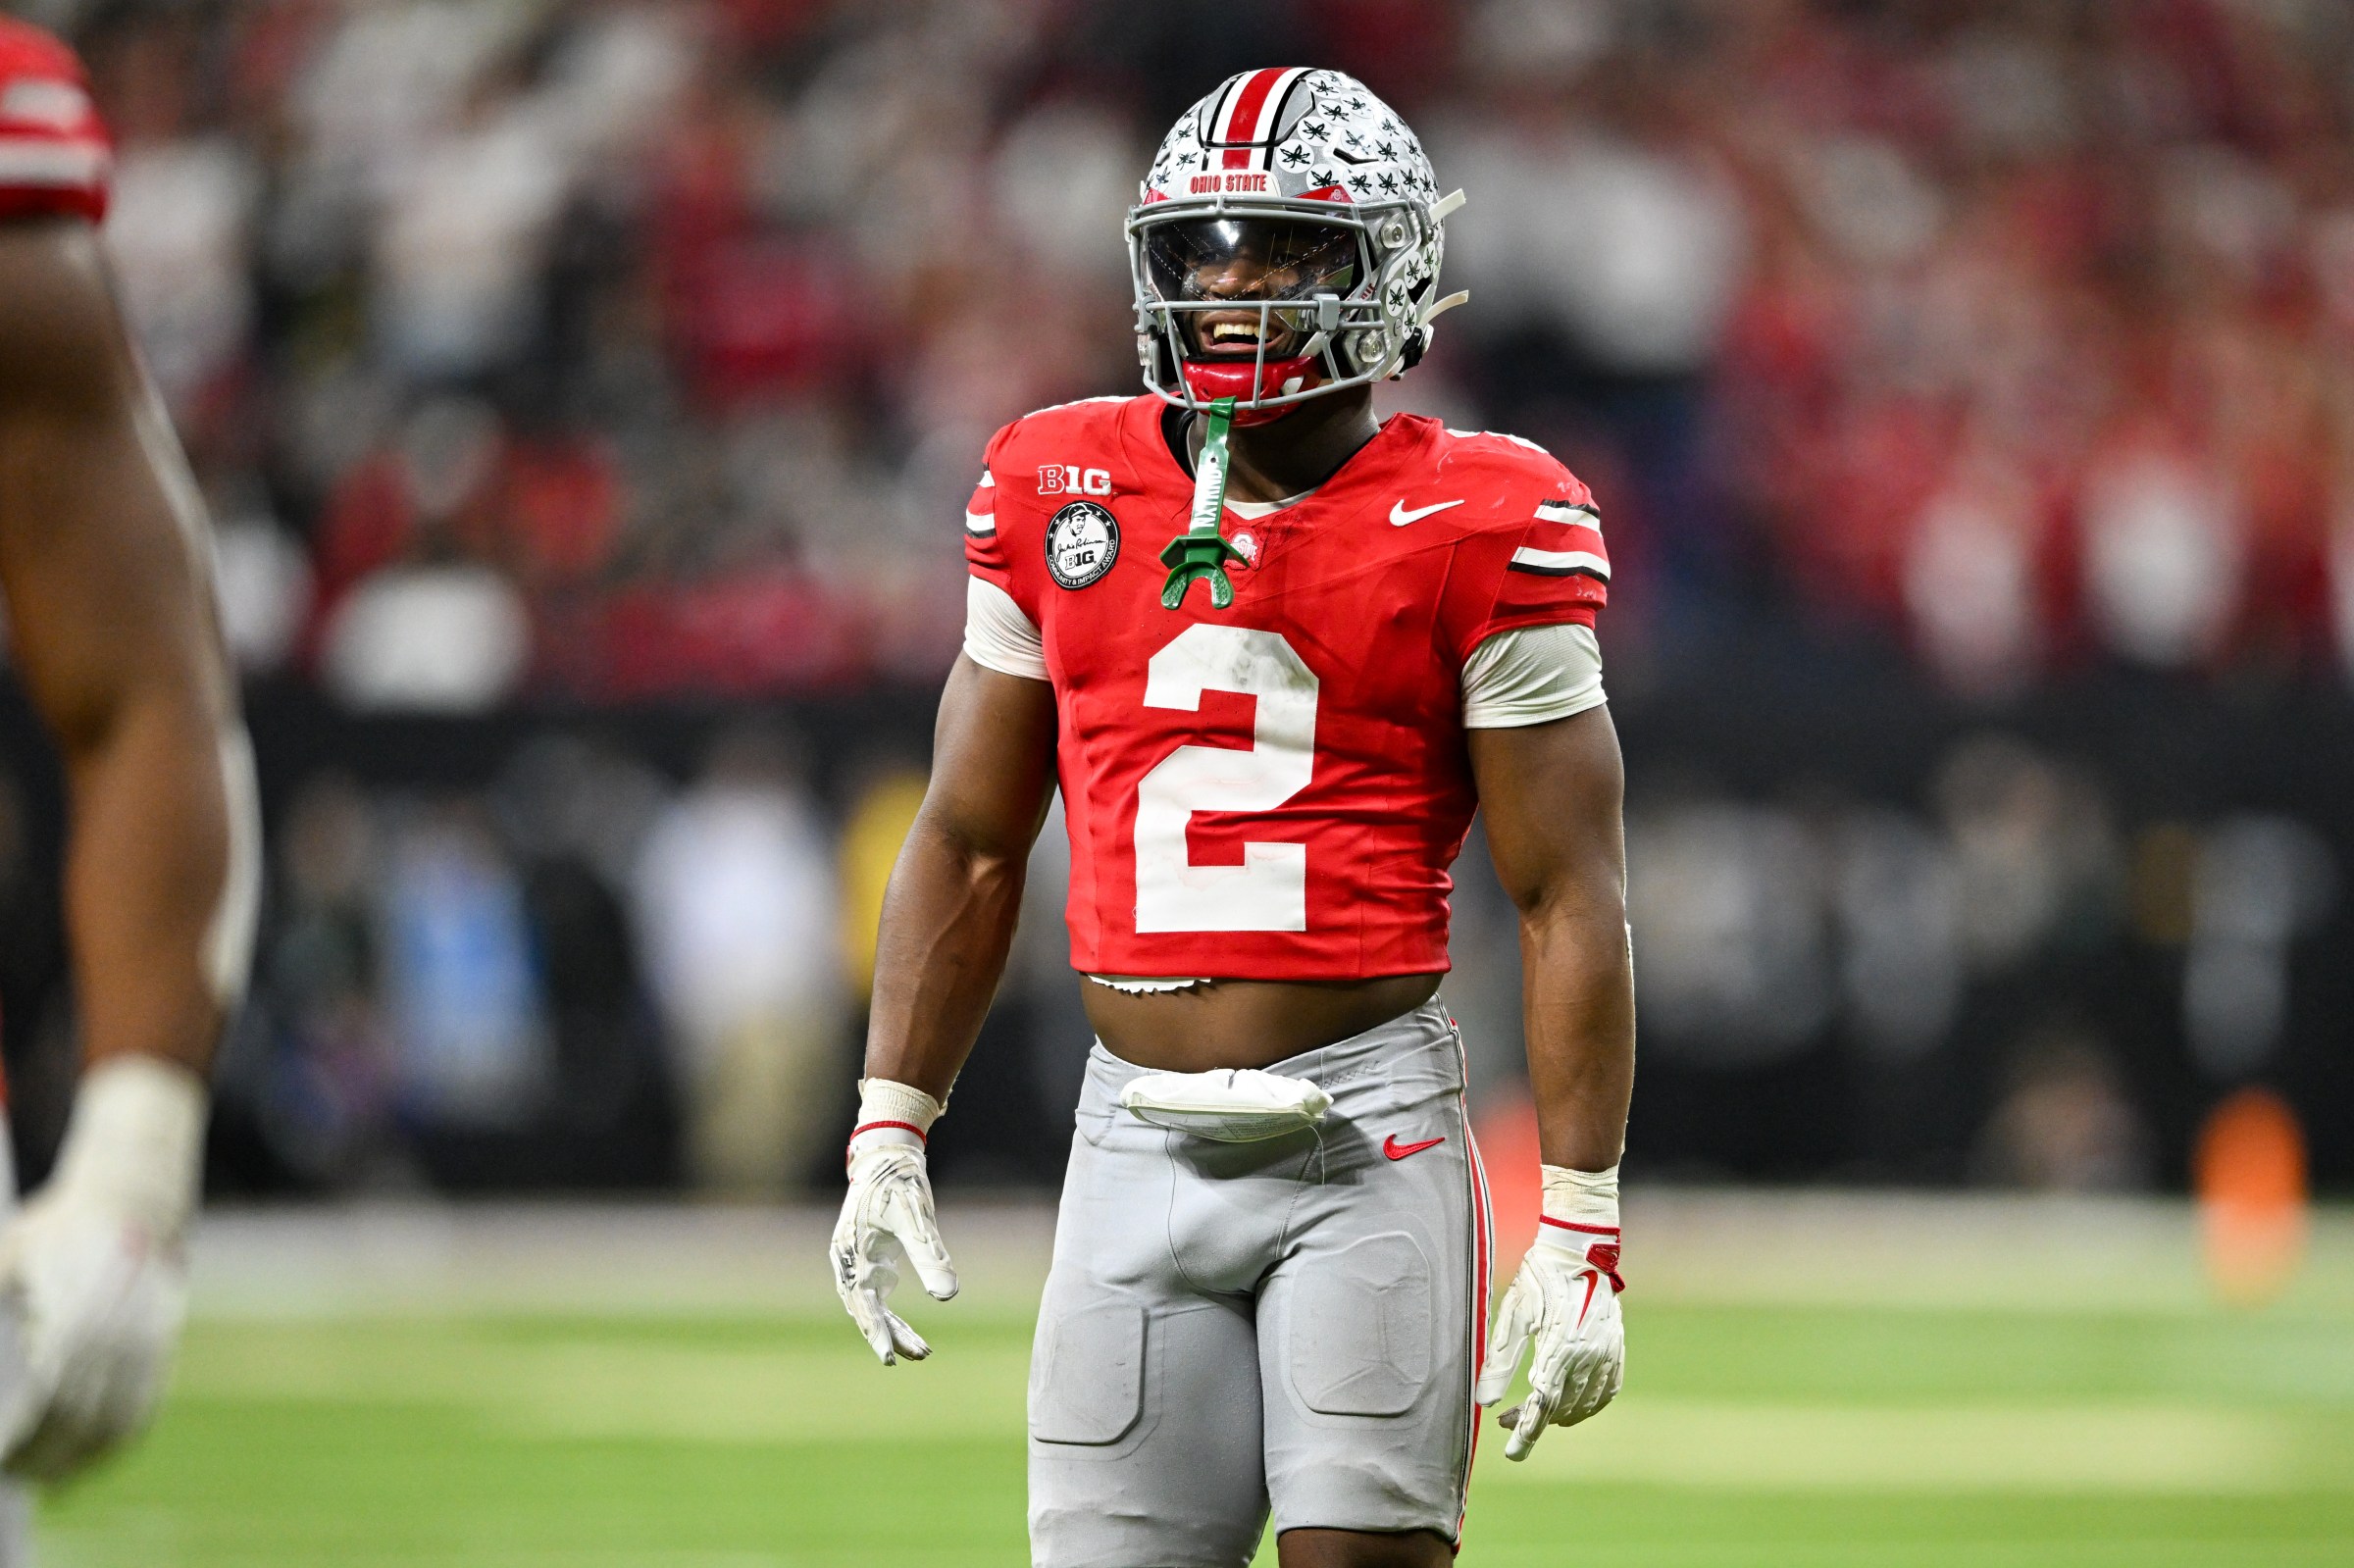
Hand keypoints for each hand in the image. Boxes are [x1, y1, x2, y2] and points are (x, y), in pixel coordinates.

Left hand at [0, 1054, 204, 1481]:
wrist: (132, 1201)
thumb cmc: (55, 1228)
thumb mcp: (9, 1252)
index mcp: (83, 1307)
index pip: (51, 1394)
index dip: (24, 1435)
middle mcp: (123, 1328)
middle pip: (81, 1416)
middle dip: (44, 1455)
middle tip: (10, 1474)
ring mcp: (149, 1340)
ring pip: (115, 1421)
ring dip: (79, 1459)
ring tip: (41, 1478)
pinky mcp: (163, 1348)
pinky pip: (141, 1409)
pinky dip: (113, 1443)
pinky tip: (84, 1462)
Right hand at [830, 1139, 958, 1364]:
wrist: (887, 1152)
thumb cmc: (900, 1181)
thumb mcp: (918, 1219)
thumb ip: (931, 1257)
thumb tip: (948, 1296)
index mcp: (852, 1252)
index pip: (863, 1304)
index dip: (878, 1333)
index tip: (891, 1360)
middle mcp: (847, 1260)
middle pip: (865, 1310)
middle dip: (891, 1335)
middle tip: (922, 1355)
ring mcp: (854, 1259)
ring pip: (870, 1306)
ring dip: (892, 1328)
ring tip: (922, 1350)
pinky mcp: (866, 1256)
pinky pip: (875, 1295)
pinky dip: (890, 1314)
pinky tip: (907, 1330)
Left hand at [1474, 1223, 1623, 1459]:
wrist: (1578, 1249)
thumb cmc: (1538, 1278)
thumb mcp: (1512, 1315)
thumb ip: (1499, 1361)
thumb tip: (1484, 1401)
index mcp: (1560, 1346)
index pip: (1542, 1403)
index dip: (1526, 1432)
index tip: (1512, 1453)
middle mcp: (1589, 1354)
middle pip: (1561, 1407)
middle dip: (1533, 1419)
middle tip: (1506, 1417)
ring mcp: (1608, 1352)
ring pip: (1586, 1404)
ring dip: (1559, 1414)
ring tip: (1534, 1409)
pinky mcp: (1617, 1347)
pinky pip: (1607, 1390)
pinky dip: (1589, 1404)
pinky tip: (1570, 1403)